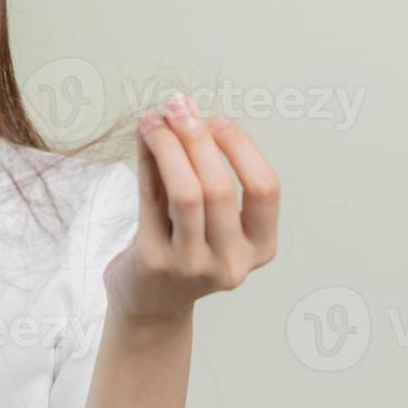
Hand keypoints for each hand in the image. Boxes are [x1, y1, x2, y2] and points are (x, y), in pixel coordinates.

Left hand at [102, 92, 279, 325]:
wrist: (150, 303)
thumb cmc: (184, 247)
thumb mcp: (209, 216)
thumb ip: (203, 169)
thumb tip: (186, 111)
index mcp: (260, 247)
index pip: (265, 189)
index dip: (242, 148)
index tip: (217, 120)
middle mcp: (231, 262)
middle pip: (220, 187)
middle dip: (198, 138)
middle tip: (179, 105)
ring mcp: (192, 267)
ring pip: (186, 194)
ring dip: (169, 146)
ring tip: (155, 118)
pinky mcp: (154, 262)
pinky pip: (151, 199)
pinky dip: (147, 161)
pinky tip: (143, 138)